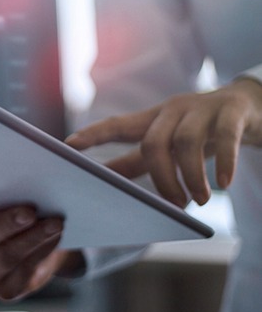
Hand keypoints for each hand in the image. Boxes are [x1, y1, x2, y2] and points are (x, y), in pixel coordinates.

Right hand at [0, 185, 81, 301]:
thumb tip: (27, 154)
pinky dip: (43, 250)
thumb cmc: (7, 219)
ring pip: (9, 254)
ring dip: (35, 237)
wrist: (29, 259)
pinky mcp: (4, 291)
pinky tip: (55, 236)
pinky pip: (26, 269)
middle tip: (29, 210)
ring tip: (56, 223)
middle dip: (8, 222)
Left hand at [66, 78, 261, 206]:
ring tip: (200, 200)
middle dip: (160, 178)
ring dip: (191, 176)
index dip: (93, 134)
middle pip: (152, 142)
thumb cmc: (201, 130)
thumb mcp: (168, 144)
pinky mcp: (232, 111)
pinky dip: (225, 162)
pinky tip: (225, 183)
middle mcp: (173, 109)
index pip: (117, 125)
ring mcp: (202, 107)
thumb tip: (104, 184)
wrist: (253, 106)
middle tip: (174, 205)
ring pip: (186, 142)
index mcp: (153, 119)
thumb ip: (137, 162)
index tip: (69, 145)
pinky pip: (225, 136)